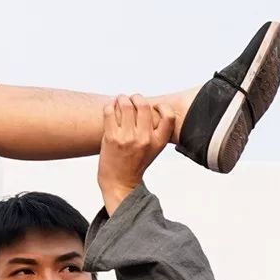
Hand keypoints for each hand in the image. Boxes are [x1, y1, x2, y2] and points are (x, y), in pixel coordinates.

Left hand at [97, 96, 173, 213]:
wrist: (120, 182)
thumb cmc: (136, 163)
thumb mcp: (154, 149)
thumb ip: (155, 131)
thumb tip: (150, 107)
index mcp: (158, 141)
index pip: (169, 116)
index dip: (162, 106)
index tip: (154, 107)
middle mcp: (144, 139)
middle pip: (144, 105)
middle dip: (137, 97)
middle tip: (132, 99)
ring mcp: (127, 138)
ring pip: (125, 105)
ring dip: (122, 98)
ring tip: (120, 99)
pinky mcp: (111, 138)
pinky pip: (109, 112)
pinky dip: (110, 106)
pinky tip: (110, 107)